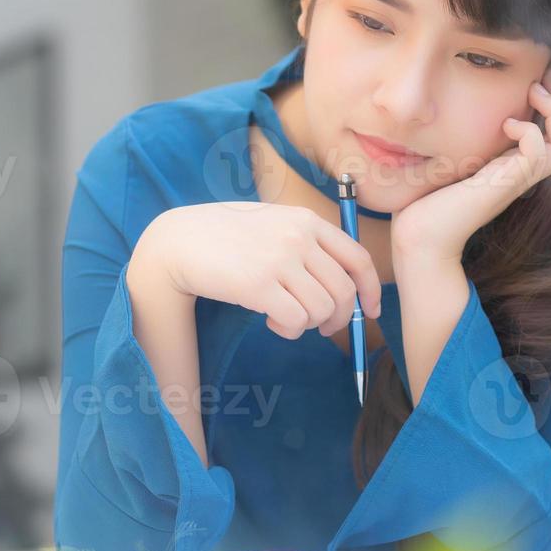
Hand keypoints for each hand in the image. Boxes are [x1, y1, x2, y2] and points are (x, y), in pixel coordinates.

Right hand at [132, 201, 383, 340]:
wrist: (179, 241)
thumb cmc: (224, 237)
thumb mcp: (272, 225)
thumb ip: (306, 244)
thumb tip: (343, 287)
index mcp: (306, 221)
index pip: (358, 258)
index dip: (370, 290)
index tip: (369, 310)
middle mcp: (298, 237)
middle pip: (343, 291)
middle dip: (337, 318)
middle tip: (320, 327)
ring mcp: (278, 259)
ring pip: (321, 310)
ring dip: (307, 324)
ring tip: (283, 317)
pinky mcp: (258, 285)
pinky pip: (296, 321)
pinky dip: (288, 329)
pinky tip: (270, 320)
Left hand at [389, 66, 550, 262]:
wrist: (420, 239)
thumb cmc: (428, 203)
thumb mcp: (452, 160)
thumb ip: (464, 140)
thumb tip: (451, 111)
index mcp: (516, 165)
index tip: (539, 77)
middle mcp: (524, 172)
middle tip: (543, 78)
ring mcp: (517, 179)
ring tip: (533, 93)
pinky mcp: (504, 185)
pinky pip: (538, 152)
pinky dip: (529, 130)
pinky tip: (505, 124)